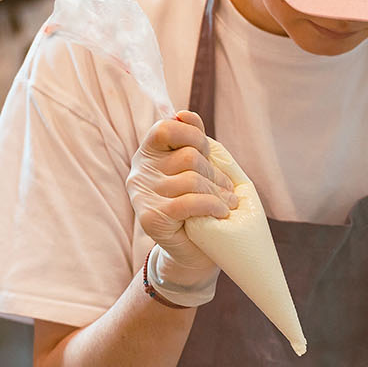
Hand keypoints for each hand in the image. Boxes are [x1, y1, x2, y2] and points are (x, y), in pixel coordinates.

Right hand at [127, 110, 234, 292]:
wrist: (191, 252)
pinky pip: (188, 202)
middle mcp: (140, 172)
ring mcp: (143, 195)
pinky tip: (221, 211)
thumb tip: (185, 114)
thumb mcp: (197, 169)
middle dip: (214, 172)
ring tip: (227, 202)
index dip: (193, 137)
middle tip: (226, 189)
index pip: (166, 129)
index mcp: (148, 154)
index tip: (206, 153)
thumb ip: (191, 141)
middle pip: (187, 156)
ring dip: (217, 192)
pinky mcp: (152, 218)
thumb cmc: (197, 205)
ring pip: (191, 180)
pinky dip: (212, 205)